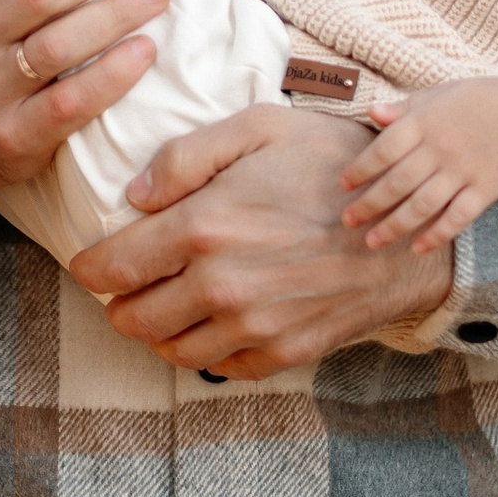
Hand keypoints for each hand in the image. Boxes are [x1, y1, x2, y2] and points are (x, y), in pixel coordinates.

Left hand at [69, 106, 456, 378]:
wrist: (408, 222)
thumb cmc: (332, 165)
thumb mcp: (258, 128)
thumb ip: (184, 156)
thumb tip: (133, 197)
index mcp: (203, 226)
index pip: (111, 268)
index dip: (90, 267)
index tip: (91, 262)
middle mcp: (221, 286)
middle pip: (132, 319)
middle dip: (120, 302)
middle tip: (128, 284)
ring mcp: (253, 326)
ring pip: (171, 350)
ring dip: (158, 331)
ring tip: (166, 305)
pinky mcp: (284, 352)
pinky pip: (221, 369)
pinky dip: (206, 351)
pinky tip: (215, 321)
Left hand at [340, 75, 497, 252]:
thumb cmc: (480, 99)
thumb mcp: (440, 93)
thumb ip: (405, 107)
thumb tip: (371, 112)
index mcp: (425, 122)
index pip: (383, 149)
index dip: (361, 169)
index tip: (344, 184)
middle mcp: (440, 149)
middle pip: (397, 183)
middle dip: (369, 205)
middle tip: (348, 221)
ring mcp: (464, 171)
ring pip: (422, 205)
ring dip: (394, 226)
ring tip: (373, 241)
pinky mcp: (486, 190)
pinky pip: (458, 217)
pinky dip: (437, 234)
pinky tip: (418, 248)